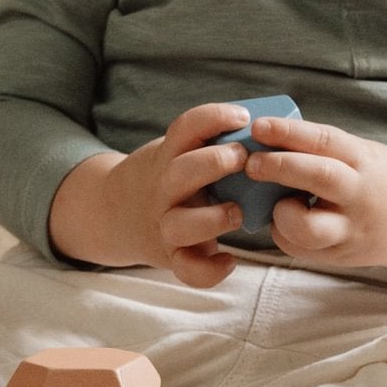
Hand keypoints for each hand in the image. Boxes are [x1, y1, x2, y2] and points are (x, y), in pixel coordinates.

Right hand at [48, 101, 254, 288]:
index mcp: (168, 156)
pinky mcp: (171, 256)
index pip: (186, 127)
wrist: (114, 213)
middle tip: (243, 158)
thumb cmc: (168, 177)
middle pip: (180, 173)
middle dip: (214, 162)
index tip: (243, 117)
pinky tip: (229, 258)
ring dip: (211, 219)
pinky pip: (187, 269)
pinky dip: (209, 270)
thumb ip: (209, 141)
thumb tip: (272, 126)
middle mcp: (164, 189)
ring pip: (180, 225)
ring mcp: (165, 224)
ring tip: (238, 212)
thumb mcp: (176, 150)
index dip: (214, 117)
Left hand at [243, 116, 386, 281]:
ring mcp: (351, 229)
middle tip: (250, 162)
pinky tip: (283, 222)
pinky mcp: (340, 256)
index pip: (326, 141)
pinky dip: (283, 233)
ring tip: (274, 205)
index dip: (290, 132)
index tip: (260, 126)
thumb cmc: (376, 179)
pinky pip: (301, 249)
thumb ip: (323, 150)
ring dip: (281, 214)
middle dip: (280, 167)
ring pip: (309, 228)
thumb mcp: (361, 154)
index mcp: (363, 160)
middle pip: (319, 177)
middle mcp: (359, 194)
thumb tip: (263, 138)